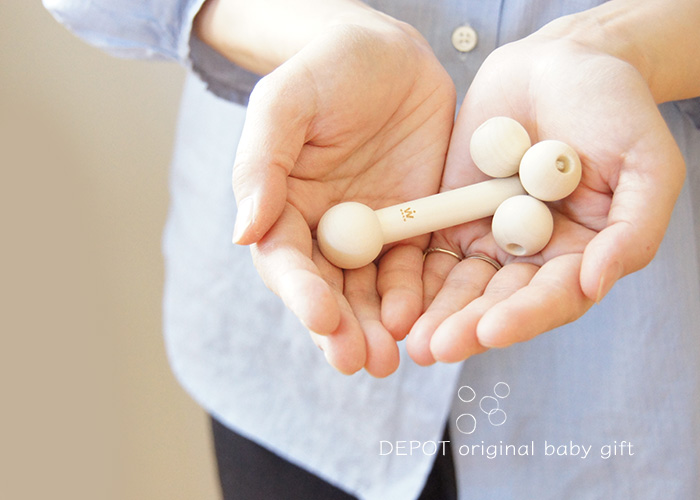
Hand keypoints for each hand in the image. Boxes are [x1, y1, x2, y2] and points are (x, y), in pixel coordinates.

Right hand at [232, 20, 455, 374]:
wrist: (391, 52)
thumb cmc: (329, 68)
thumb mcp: (287, 102)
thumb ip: (261, 163)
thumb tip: (243, 232)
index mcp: (284, 205)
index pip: (286, 260)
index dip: (301, 292)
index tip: (322, 318)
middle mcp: (324, 228)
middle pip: (328, 289)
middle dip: (341, 328)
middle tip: (359, 361)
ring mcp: (371, 230)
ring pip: (369, 290)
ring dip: (377, 326)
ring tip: (388, 357)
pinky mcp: (413, 224)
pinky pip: (414, 267)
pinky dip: (415, 295)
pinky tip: (418, 317)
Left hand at [407, 25, 684, 364]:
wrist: (560, 64)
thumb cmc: (615, 109)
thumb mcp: (648, 164)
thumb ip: (634, 228)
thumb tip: (595, 282)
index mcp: (581, 254)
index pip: (553, 298)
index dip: (524, 316)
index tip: (491, 330)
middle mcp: (531, 256)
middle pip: (498, 301)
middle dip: (466, 326)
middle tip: (434, 348)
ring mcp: (487, 236)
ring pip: (458, 284)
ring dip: (433, 311)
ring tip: (406, 335)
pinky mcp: (451, 215)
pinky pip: (427, 248)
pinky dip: (409, 272)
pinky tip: (389, 292)